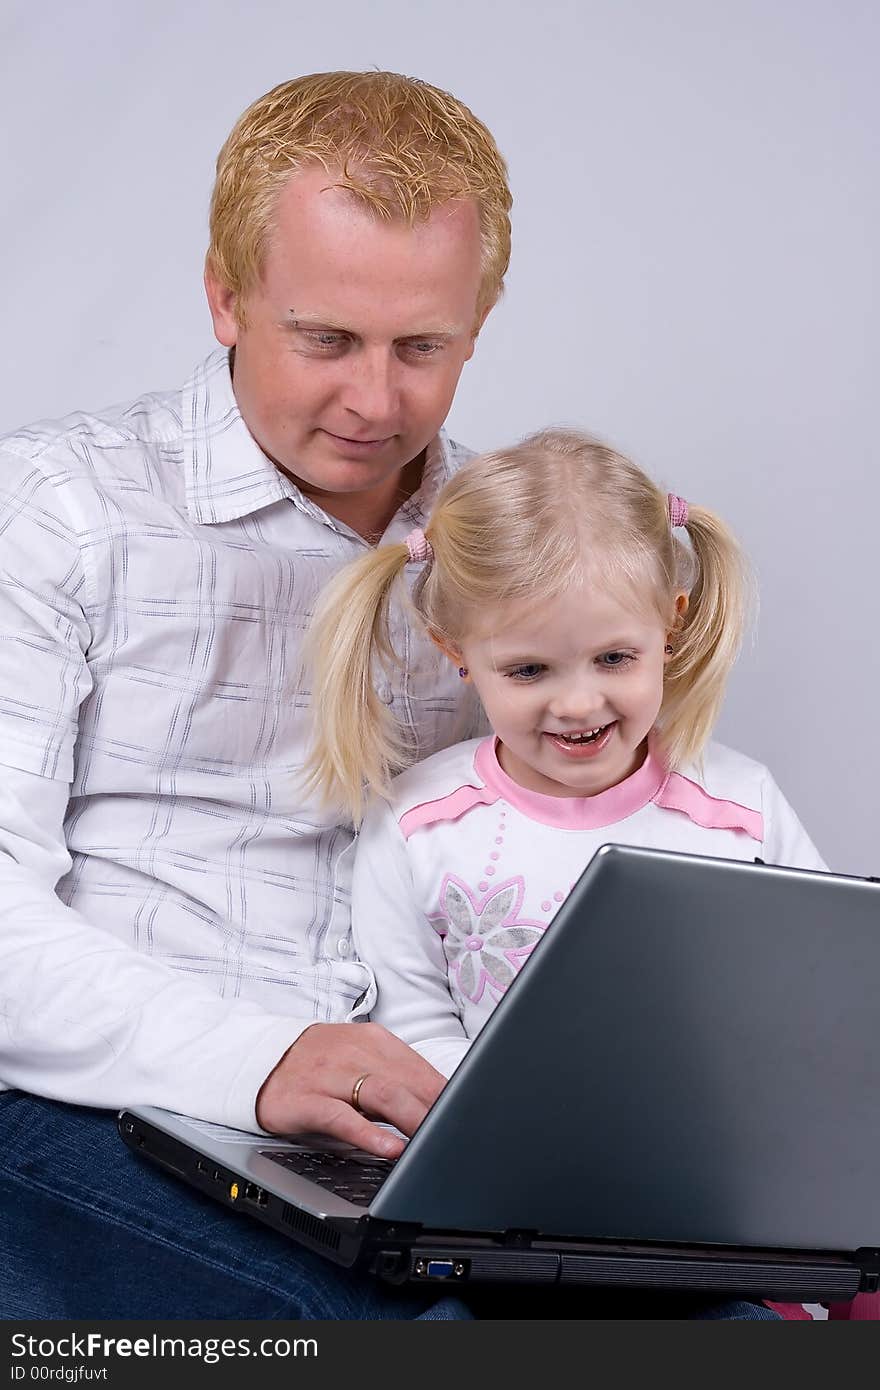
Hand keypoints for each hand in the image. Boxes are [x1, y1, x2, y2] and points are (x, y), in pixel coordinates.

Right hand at [255, 1022, 445, 1157]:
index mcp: (374, 1041)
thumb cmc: (319, 1065)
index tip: (470, 1118)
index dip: (448, 1096)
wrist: (258, 1060)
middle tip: (460, 1136)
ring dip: (413, 1119)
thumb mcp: (359, 1061)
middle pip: (408, 1081)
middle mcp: (354, 1053)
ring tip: (434, 1142)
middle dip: (438, 1110)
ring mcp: (329, 1075)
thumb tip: (441, 1103)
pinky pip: (341, 1117)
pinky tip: (389, 1149)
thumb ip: (395, 1077)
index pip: (421, 1069)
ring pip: (381, 1094)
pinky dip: (369, 1134)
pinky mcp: (305, 1100)